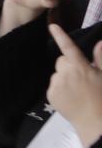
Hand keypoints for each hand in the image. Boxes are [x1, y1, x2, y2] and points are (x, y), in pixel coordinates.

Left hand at [47, 24, 101, 147]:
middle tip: (82, 76)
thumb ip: (101, 59)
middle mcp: (65, 74)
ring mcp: (56, 85)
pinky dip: (60, 88)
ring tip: (78, 90)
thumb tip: (100, 42)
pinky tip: (71, 97)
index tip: (52, 26)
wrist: (94, 121)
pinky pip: (53, 86)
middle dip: (69, 65)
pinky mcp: (50, 95)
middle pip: (62, 61)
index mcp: (80, 67)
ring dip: (65, 77)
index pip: (69, 48)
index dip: (61, 36)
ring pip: (57, 74)